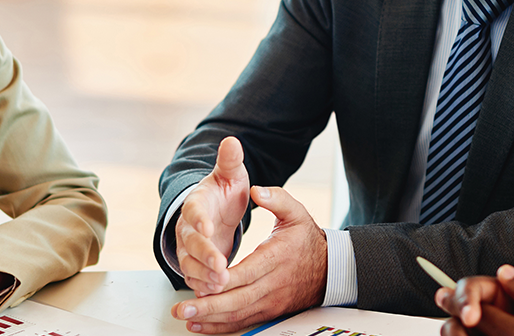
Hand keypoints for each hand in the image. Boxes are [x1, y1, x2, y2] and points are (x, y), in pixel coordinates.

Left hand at [171, 185, 326, 332]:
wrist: (330, 269)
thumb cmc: (309, 241)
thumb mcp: (296, 213)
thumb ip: (277, 199)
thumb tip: (257, 191)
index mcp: (275, 258)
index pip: (246, 273)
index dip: (223, 280)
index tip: (203, 280)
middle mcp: (271, 284)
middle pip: (237, 300)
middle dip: (208, 306)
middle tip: (183, 308)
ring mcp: (270, 302)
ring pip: (238, 315)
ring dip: (210, 319)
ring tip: (186, 316)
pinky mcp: (268, 311)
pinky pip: (243, 322)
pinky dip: (221, 327)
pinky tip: (201, 325)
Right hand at [176, 136, 251, 293]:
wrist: (215, 210)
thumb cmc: (223, 191)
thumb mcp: (230, 174)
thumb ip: (230, 161)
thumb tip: (232, 140)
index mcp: (196, 203)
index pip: (194, 210)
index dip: (200, 219)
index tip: (210, 227)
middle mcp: (187, 226)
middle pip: (190, 242)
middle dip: (204, 255)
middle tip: (220, 266)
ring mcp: (188, 247)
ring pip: (189, 264)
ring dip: (203, 275)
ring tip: (220, 284)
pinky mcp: (194, 263)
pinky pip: (193, 277)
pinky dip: (201, 286)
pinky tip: (213, 294)